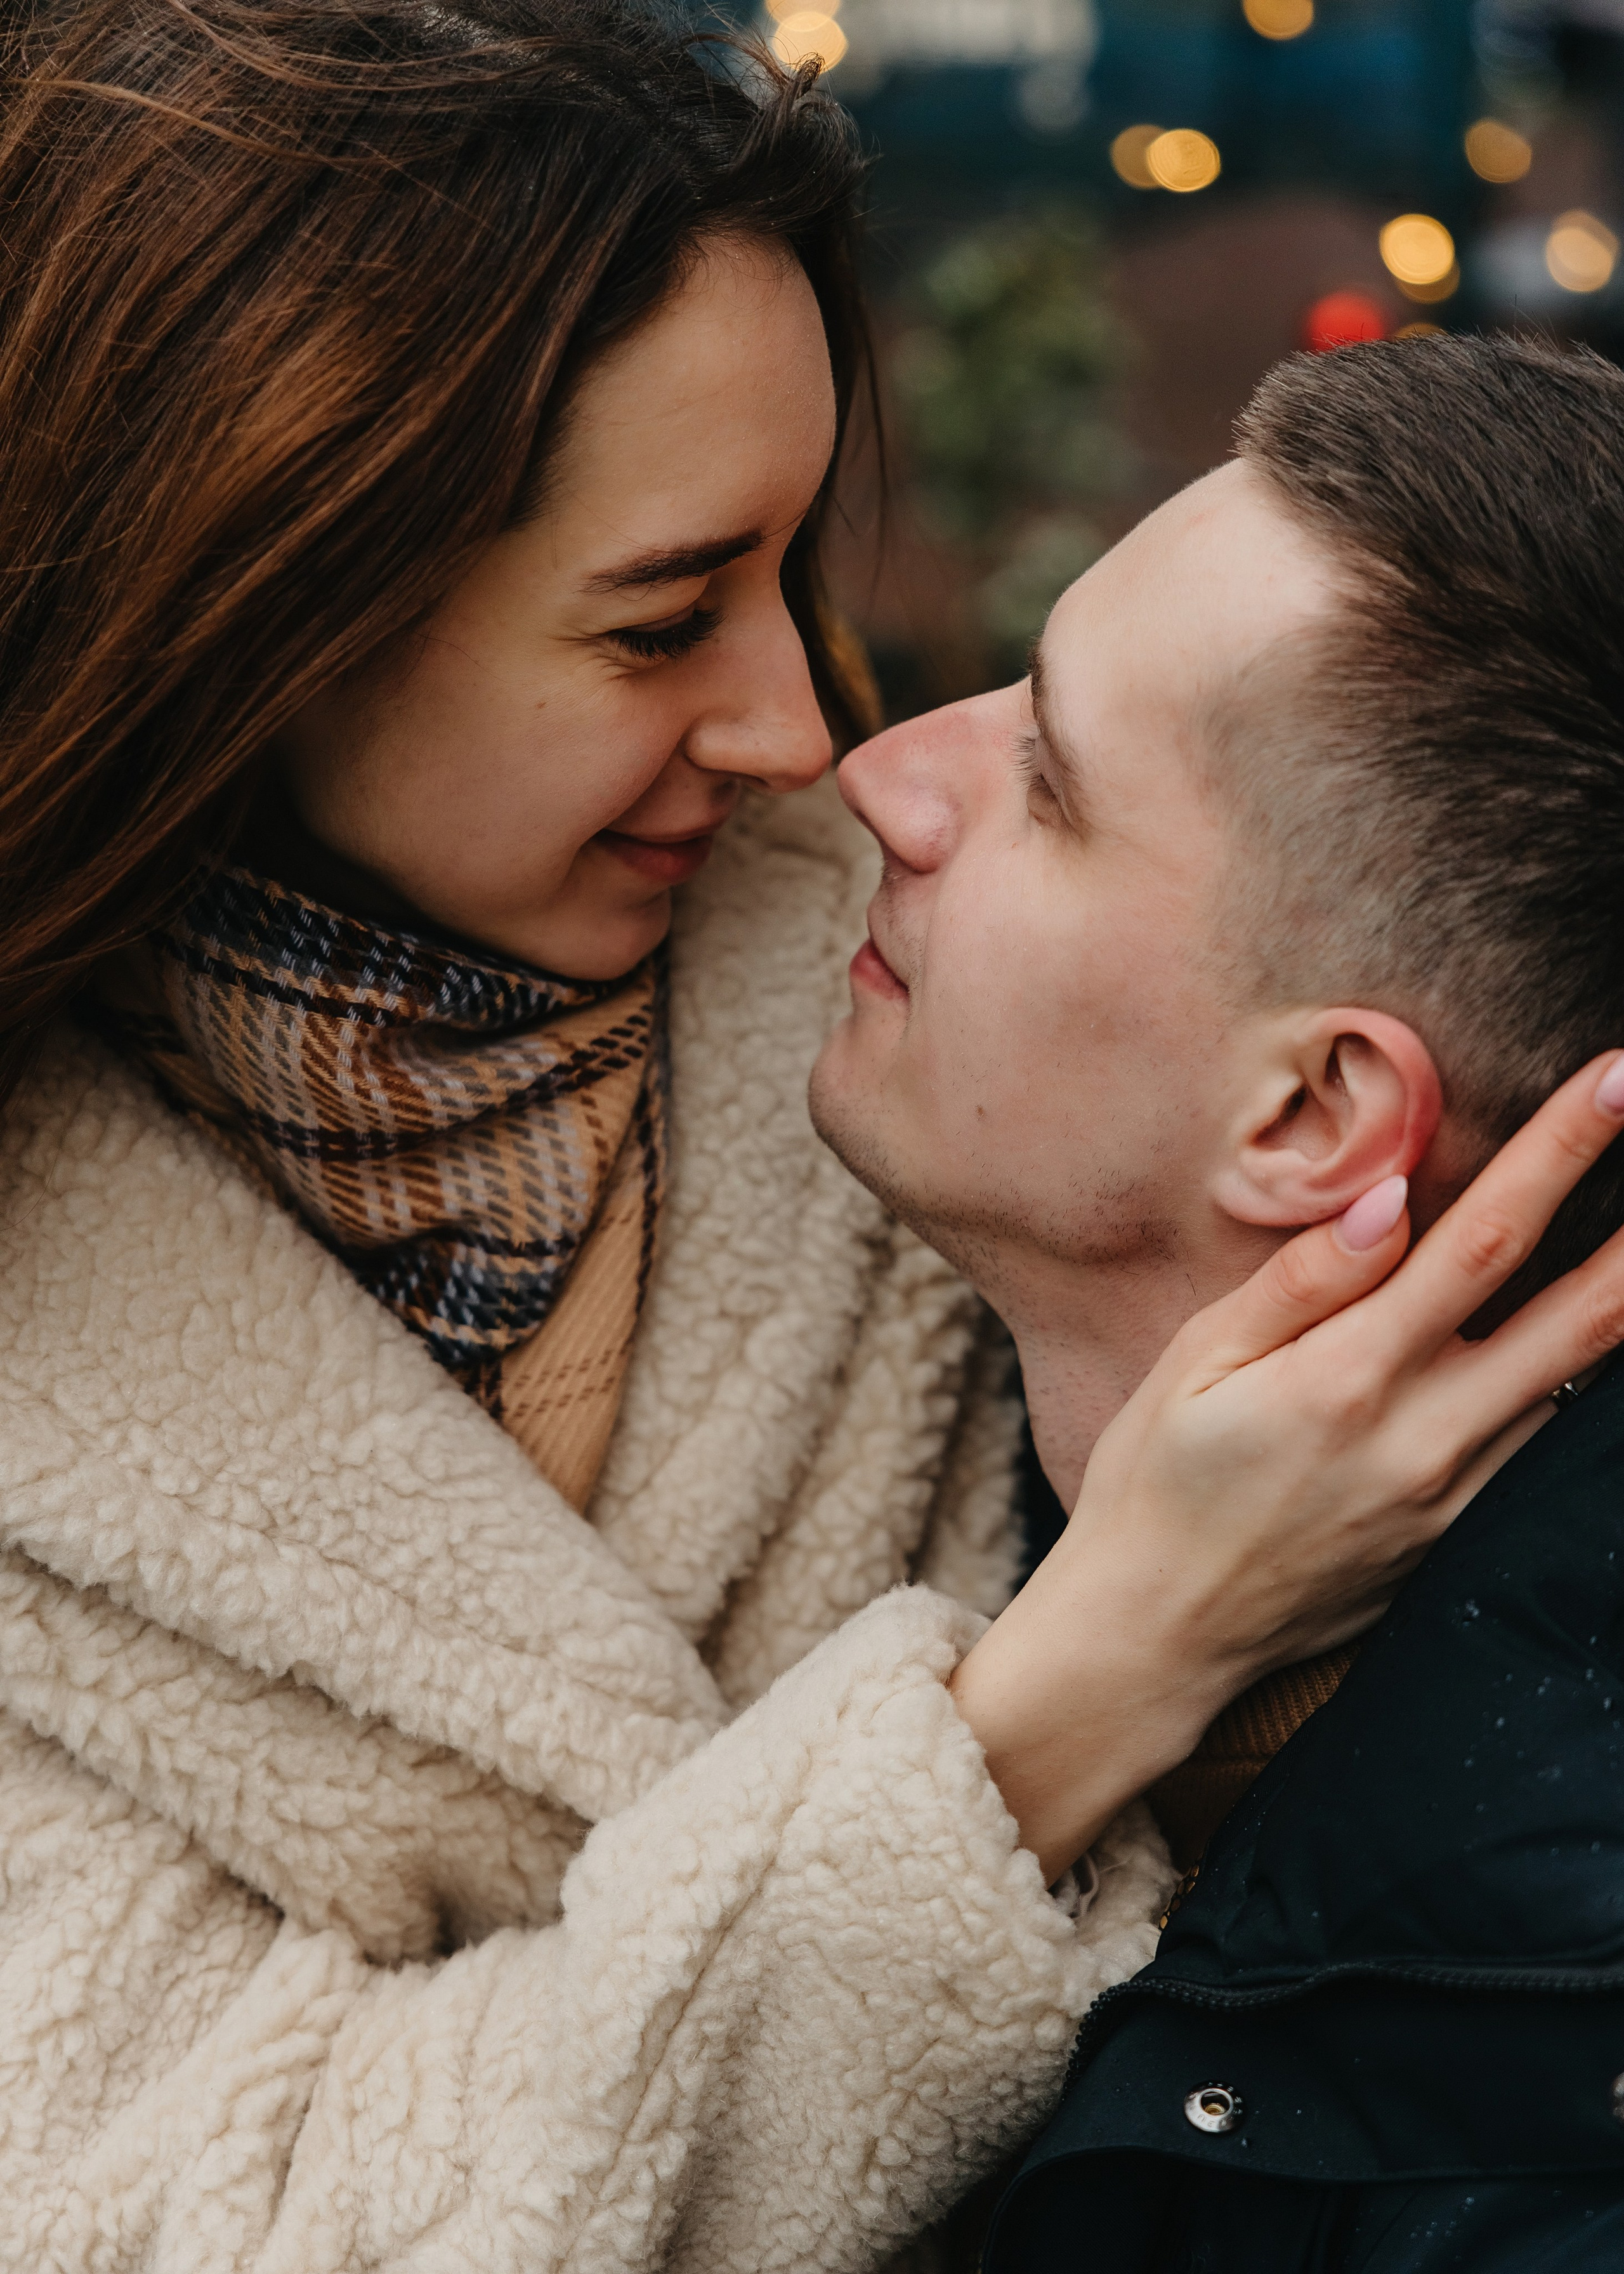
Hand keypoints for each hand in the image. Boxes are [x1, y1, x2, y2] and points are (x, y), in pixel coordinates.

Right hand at [951, 1050, 1623, 1883]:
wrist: (1157, 1636)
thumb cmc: (1156, 1484)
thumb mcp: (1194, 1363)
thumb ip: (1301, 1281)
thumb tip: (1392, 1199)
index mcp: (1348, 1378)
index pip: (1483, 1243)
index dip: (1559, 1154)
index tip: (1615, 1081)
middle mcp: (1423, 1439)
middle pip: (1580, 1321)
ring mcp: (1453, 1496)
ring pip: (1577, 1386)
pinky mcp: (1459, 1537)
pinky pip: (1543, 1442)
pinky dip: (1578, 1379)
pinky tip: (1587, 1333)